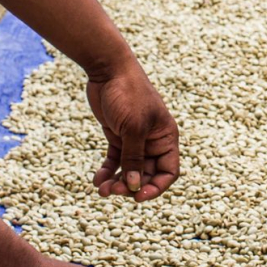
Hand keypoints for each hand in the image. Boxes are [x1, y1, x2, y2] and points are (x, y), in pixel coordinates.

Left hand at [86, 66, 179, 201]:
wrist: (109, 70)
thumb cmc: (128, 94)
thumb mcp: (133, 128)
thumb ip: (134, 159)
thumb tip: (135, 186)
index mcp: (166, 137)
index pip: (169, 171)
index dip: (156, 187)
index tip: (138, 196)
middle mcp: (153, 141)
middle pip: (147, 174)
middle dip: (131, 186)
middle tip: (113, 191)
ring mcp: (135, 139)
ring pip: (129, 170)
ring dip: (117, 182)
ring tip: (102, 189)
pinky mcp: (118, 136)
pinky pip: (115, 160)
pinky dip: (107, 171)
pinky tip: (97, 180)